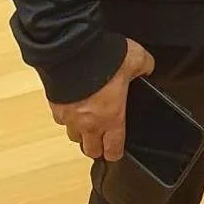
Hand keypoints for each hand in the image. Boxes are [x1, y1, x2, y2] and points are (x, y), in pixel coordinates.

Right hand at [49, 37, 153, 161]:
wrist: (72, 51)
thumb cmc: (104, 58)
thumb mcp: (135, 58)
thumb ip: (144, 66)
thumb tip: (148, 68)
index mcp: (112, 117)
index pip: (113, 149)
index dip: (115, 152)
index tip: (116, 149)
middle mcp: (90, 122)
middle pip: (91, 150)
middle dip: (97, 147)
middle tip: (101, 138)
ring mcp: (70, 116)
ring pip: (74, 136)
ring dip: (80, 132)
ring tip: (86, 122)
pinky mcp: (55, 106)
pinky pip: (60, 119)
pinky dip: (66, 116)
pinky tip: (72, 105)